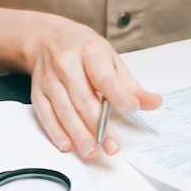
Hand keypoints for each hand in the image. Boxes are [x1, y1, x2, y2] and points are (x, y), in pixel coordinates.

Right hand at [27, 13, 160, 158]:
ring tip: (92, 152)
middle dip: (98, 126)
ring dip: (78, 135)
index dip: (119, 96)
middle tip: (112, 146)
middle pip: (83, 99)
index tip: (132, 109)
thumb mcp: (110, 57)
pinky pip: (45, 115)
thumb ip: (129, 84)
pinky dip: (56, 132)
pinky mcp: (38, 91)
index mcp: (89, 51)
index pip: (104, 78)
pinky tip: (67, 145)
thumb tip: (152, 102)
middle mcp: (67, 64)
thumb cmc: (83, 48)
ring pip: (64, 111)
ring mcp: (50, 79)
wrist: (48, 38)